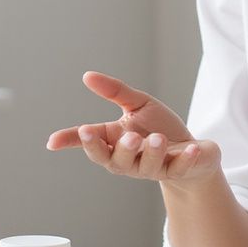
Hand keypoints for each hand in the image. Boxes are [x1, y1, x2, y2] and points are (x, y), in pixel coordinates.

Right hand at [46, 71, 221, 182]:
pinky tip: (190, 149)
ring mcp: (153, 167)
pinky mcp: (178, 171)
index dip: (72, 142)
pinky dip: (184, 160)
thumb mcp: (137, 104)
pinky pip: (179, 168)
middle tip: (128, 137)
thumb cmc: (159, 127)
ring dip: (152, 152)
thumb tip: (87, 75)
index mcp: (116, 141)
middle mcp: (130, 159)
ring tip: (158, 138)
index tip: (53, 142)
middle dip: (120, 150)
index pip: (91, 143)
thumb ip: (114, 91)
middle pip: (115, 161)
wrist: (194, 150)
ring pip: (146, 166)